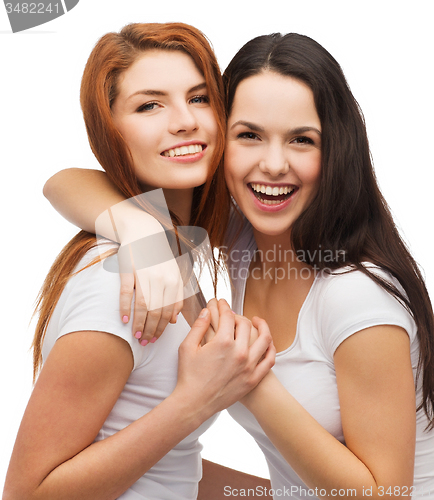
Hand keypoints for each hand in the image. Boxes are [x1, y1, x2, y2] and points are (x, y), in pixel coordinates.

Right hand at [119, 252, 183, 345]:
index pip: (169, 312)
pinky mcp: (129, 270)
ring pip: (143, 306)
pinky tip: (124, 320)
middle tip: (145, 342)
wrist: (143, 232)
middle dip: (151, 330)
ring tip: (136, 336)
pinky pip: (127, 294)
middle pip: (156, 312)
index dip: (162, 328)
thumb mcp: (173, 275)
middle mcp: (162, 279)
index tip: (156, 339)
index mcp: (174, 281)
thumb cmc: (159, 257)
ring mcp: (145, 275)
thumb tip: (174, 320)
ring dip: (139, 324)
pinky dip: (125, 309)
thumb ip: (176, 296)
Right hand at [174, 299, 275, 418]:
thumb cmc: (189, 376)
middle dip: (238, 315)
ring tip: (257, 322)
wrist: (194, 403)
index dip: (224, 307)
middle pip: (245, 324)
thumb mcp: (187, 347)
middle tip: (233, 314)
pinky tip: (266, 342)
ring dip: (262, 327)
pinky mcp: (253, 378)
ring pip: (264, 339)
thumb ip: (198, 326)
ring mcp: (249, 366)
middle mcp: (239, 352)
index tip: (221, 303)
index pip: (228, 316)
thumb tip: (207, 311)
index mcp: (222, 342)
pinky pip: (269, 359)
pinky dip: (270, 348)